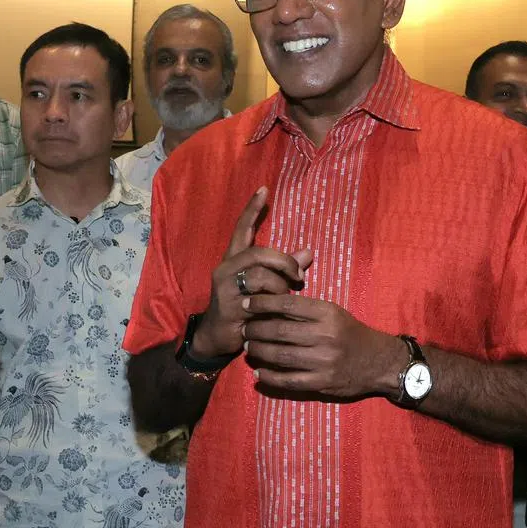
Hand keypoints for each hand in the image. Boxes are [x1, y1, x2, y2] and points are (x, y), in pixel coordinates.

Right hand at [192, 187, 312, 358]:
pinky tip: (277, 308)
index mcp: (234, 260)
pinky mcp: (229, 305)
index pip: (242, 229)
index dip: (252, 209)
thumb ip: (284, 269)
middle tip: (299, 275)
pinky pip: (258, 297)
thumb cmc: (244, 308)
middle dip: (283, 262)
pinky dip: (273, 300)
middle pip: (258, 253)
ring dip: (280, 285)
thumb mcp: (265, 286)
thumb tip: (308, 252)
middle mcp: (226, 269)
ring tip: (286, 295)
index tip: (264, 190)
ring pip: (259, 274)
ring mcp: (225, 286)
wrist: (218, 337)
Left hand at [242, 293, 404, 399]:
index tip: (246, 304)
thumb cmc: (351, 333)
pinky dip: (270, 377)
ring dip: (259, 351)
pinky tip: (258, 373)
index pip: (288, 305)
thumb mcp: (334, 312)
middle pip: (279, 331)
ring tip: (248, 347)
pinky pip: (289, 380)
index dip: (262, 303)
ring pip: (280, 356)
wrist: (379, 361)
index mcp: (327, 313)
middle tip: (243, 328)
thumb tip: (271, 300)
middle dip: (255, 329)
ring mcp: (323, 361)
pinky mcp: (322, 382)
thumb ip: (305, 308)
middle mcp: (325, 336)